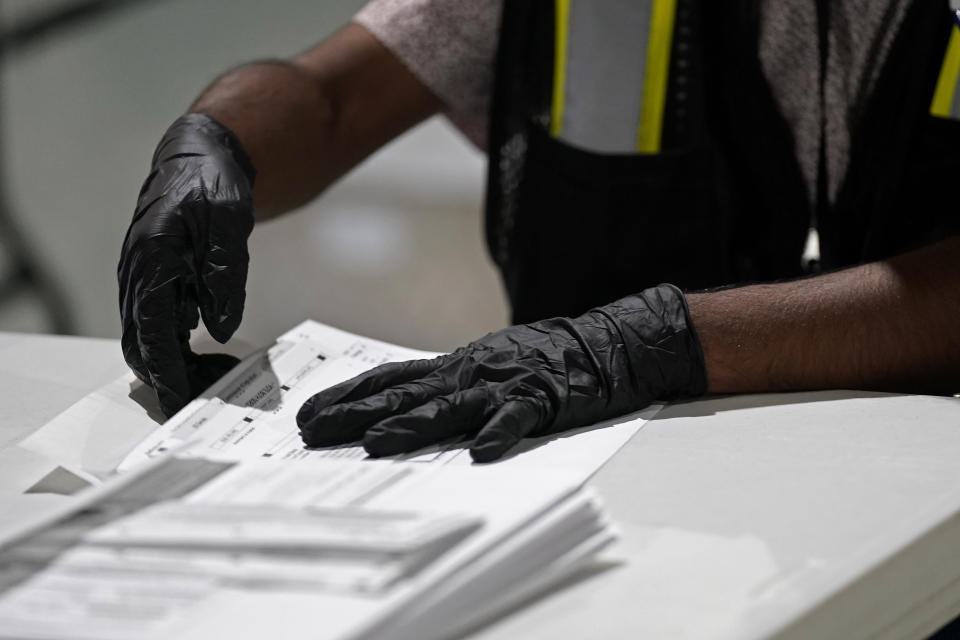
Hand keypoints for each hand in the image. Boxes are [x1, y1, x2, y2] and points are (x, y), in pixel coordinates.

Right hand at [118, 114, 255, 416]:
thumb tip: (218, 329)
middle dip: (172, 376)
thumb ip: (223, 276)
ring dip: (179, 364)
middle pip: (142, 345)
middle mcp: (139, 274)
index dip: (165, 370)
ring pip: (150, 339)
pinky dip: (182, 348)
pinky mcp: (158, 284)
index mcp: (151, 260)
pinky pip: (163, 326)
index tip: (181, 398)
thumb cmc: (212, 186)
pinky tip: (214, 353)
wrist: (202, 160)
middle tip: (212, 393)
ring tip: (220, 375)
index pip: (150, 331)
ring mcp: (145, 281)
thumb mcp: (227, 225)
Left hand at [297, 285, 706, 461]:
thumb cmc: (539, 358)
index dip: (347, 396)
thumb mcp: (484, 366)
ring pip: (449, 406)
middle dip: (356, 414)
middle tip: (314, 433)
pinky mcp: (541, 398)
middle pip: (404, 395)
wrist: (603, 343)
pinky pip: (517, 418)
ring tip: (377, 444)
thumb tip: (396, 412)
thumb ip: (446, 388)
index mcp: (453, 366)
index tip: (308, 413)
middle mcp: (469, 372)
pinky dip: (498, 434)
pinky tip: (481, 453)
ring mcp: (504, 384)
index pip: (389, 379)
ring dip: (412, 426)